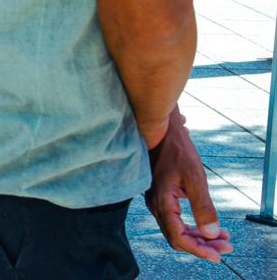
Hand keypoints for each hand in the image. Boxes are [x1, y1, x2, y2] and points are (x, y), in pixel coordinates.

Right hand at [145, 108, 232, 262]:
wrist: (158, 129)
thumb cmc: (176, 150)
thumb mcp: (195, 178)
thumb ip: (203, 207)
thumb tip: (212, 233)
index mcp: (162, 203)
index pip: (179, 237)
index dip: (199, 250)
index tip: (219, 255)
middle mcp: (156, 205)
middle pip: (177, 237)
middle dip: (203, 245)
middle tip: (227, 246)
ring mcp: (156, 201)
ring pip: (176, 229)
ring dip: (199, 237)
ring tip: (222, 237)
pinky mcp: (160, 196)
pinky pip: (175, 219)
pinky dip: (192, 226)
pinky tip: (207, 225)